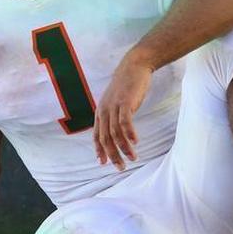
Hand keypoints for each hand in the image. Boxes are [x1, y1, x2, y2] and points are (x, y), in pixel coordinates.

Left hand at [94, 55, 153, 170]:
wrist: (134, 66)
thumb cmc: (127, 85)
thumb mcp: (116, 102)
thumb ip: (115, 116)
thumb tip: (119, 131)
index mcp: (101, 112)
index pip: (97, 135)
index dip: (99, 150)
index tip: (103, 163)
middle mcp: (104, 111)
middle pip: (105, 138)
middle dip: (112, 155)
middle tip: (120, 167)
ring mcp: (114, 106)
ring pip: (115, 133)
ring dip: (124, 148)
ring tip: (133, 158)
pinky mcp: (125, 102)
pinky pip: (125, 122)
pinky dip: (129, 133)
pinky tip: (135, 142)